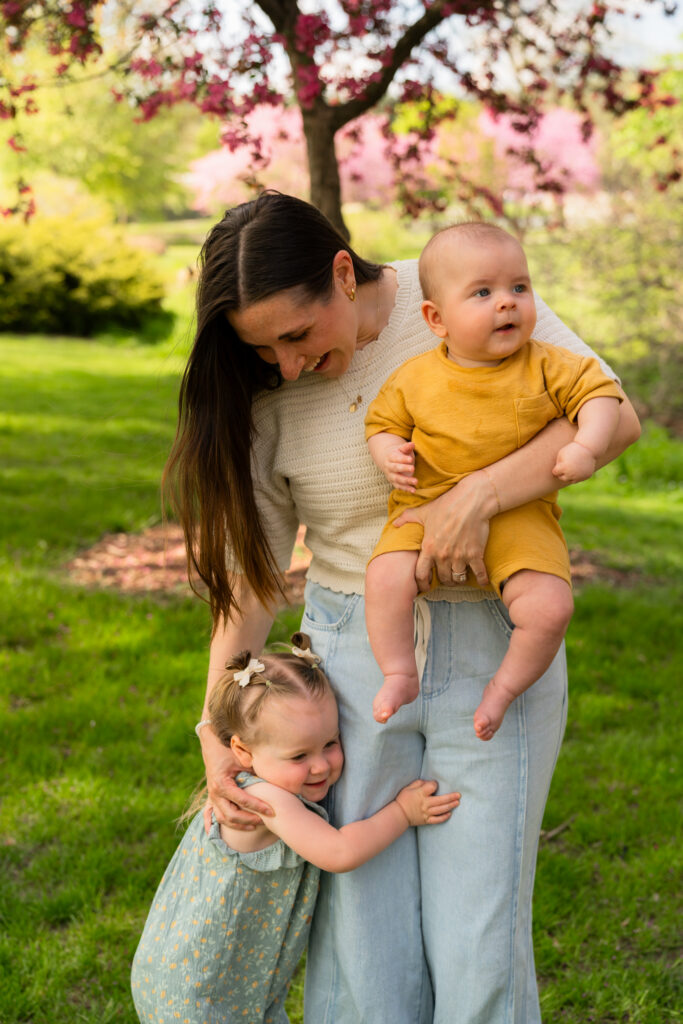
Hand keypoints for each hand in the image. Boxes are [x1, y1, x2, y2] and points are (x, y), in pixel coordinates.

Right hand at [201, 729, 272, 833]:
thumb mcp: (243, 757)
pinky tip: (223, 833)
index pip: (242, 800)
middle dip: (249, 820)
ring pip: (222, 818)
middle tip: (266, 820)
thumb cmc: (230, 748)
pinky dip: (215, 824)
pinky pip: (211, 814)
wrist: (213, 740)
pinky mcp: (212, 795)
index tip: (272, 811)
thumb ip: (256, 769)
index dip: (258, 807)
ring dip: (238, 825)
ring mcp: (211, 795)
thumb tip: (277, 777)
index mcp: (221, 783)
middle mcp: (214, 792)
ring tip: (255, 825)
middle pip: (231, 815)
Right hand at [383, 441, 416, 492]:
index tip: (411, 459)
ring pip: (397, 479)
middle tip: (413, 468)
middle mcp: (389, 467)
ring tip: (416, 481)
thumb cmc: (399, 454)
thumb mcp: (402, 449)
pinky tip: (414, 490)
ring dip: (406, 481)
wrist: (389, 462)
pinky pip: (400, 486)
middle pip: (395, 468)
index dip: (403, 459)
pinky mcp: (394, 483)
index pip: (396, 458)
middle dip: (404, 468)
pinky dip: (406, 489)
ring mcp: (391, 476)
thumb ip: (407, 447)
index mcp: (390, 457)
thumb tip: (412, 444)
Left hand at [393, 471, 493, 590]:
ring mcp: (460, 556)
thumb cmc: (446, 505)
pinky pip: (479, 573)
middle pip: (442, 578)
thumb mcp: (424, 511)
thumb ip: (408, 518)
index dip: (422, 583)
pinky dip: (481, 579)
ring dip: (459, 579)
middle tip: (447, 579)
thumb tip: (394, 523)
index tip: (425, 587)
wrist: (471, 501)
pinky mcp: (475, 554)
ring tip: (460, 577)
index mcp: (429, 548)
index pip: (421, 573)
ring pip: (458, 578)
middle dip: (444, 580)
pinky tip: (482, 581)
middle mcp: (443, 555)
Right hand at [395, 779, 460, 825]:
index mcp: (421, 794)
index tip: (434, 784)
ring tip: (457, 802)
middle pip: (441, 800)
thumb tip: (428, 783)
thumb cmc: (403, 799)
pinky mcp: (426, 820)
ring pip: (441, 810)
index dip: (434, 784)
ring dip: (450, 806)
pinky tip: (450, 814)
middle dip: (451, 797)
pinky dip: (444, 817)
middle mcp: (425, 804)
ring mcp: (427, 813)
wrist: (399, 814)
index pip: (432, 787)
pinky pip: (437, 820)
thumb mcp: (409, 787)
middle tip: (459, 795)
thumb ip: (419, 783)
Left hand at [552, 440, 596, 483]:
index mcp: (564, 468)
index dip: (557, 467)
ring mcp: (579, 476)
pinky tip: (578, 467)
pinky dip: (577, 475)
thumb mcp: (561, 454)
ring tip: (572, 466)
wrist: (588, 448)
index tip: (562, 461)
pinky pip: (578, 479)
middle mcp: (571, 474)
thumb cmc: (572, 449)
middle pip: (562, 478)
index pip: (555, 472)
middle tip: (567, 464)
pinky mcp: (586, 477)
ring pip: (570, 480)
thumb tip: (555, 473)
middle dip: (562, 472)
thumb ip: (557, 464)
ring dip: (569, 475)